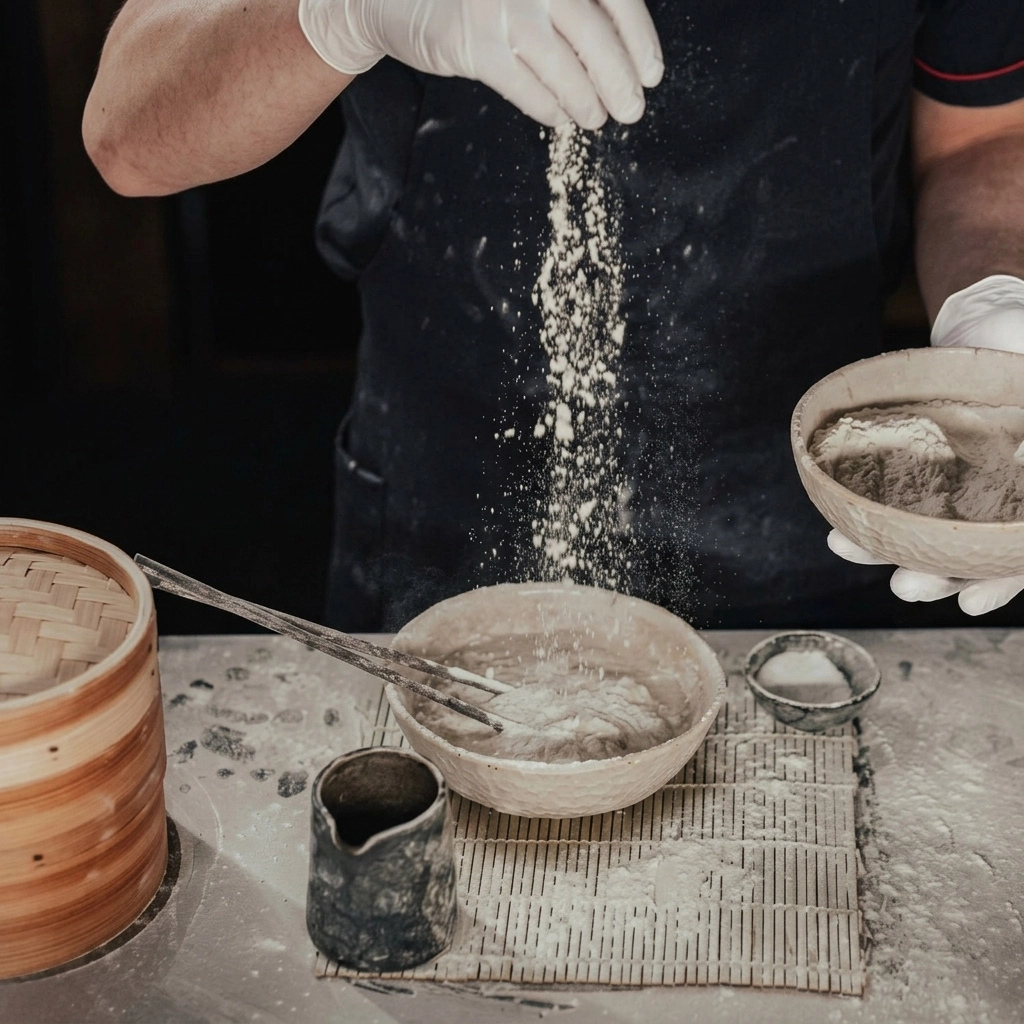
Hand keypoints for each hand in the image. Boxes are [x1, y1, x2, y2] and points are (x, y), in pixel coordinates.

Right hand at [298, 0, 662, 128]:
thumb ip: (566, 6)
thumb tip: (622, 53)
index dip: (638, 38)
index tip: (651, 74)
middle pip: (592, 31)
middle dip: (619, 78)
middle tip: (632, 110)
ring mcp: (497, 6)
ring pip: (561, 64)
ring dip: (586, 99)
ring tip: (597, 117)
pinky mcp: (472, 42)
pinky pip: (523, 85)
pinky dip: (548, 107)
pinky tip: (562, 118)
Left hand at [827, 273, 1023, 614]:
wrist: (995, 326)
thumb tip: (1022, 455)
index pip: (1020, 552)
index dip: (1002, 580)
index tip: (971, 601)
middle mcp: (999, 498)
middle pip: (973, 555)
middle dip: (936, 577)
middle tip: (904, 587)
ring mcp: (958, 486)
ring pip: (928, 534)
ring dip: (889, 550)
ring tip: (851, 551)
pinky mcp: (921, 468)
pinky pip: (894, 499)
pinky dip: (869, 517)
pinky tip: (841, 531)